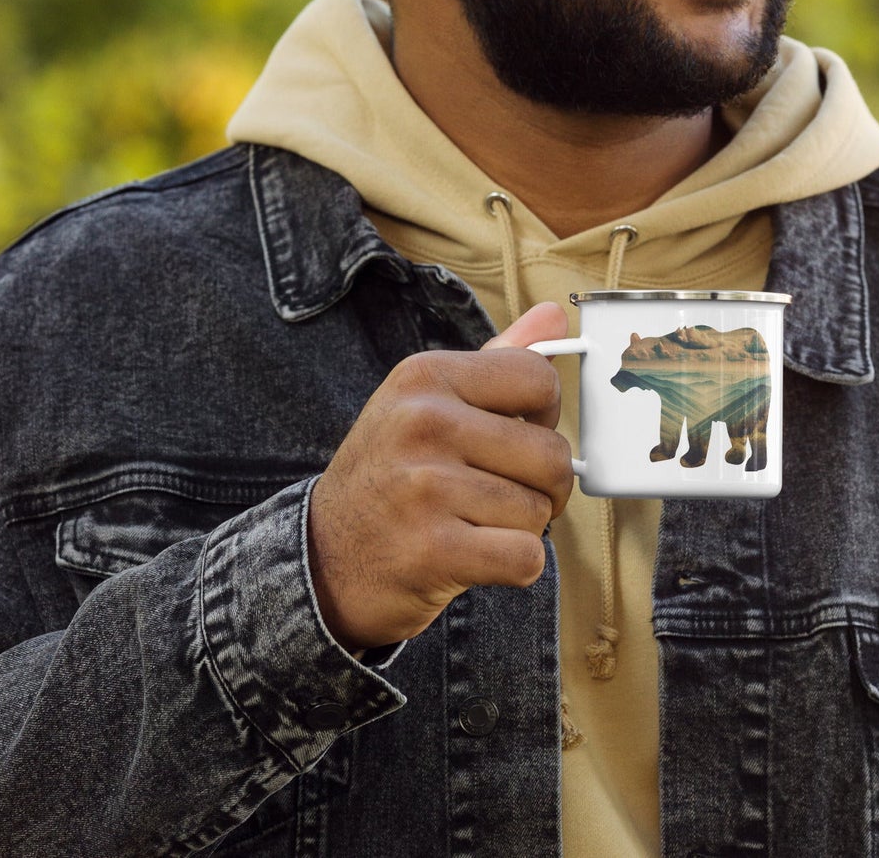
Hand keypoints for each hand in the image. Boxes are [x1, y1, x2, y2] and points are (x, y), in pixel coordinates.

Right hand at [307, 302, 573, 651]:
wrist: (324, 557)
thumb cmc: (392, 473)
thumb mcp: (427, 401)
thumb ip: (497, 358)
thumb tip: (555, 312)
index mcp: (425, 375)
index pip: (538, 380)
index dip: (544, 417)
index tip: (517, 436)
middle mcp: (423, 422)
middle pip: (550, 454)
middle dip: (542, 485)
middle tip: (501, 494)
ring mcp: (425, 486)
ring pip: (539, 510)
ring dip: (521, 528)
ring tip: (473, 522)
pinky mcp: (432, 550)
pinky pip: (526, 557)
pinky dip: (514, 566)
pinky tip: (475, 556)